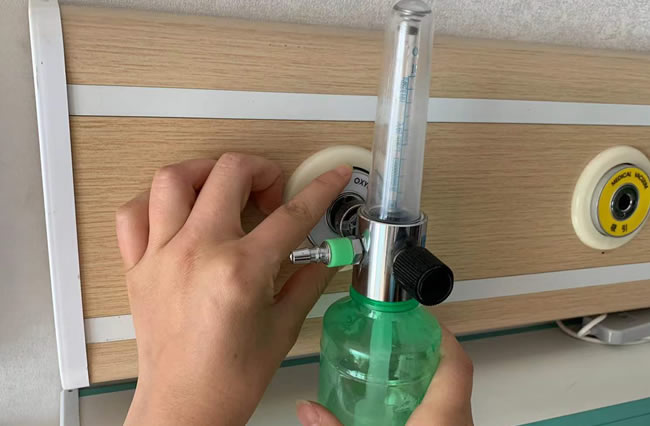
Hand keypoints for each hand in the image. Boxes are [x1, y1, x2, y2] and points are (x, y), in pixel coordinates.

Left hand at [116, 154, 351, 424]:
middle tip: (272, 191)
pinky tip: (177, 212)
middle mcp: (198, 253)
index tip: (332, 176)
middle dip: (262, 170)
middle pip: (230, 173)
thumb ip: (308, 282)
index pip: (292, 214)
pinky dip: (155, 201)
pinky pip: (133, 214)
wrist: (185, 406)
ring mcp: (162, 256)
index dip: (321, 189)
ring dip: (205, 171)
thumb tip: (324, 257)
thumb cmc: (229, 379)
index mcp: (240, 271)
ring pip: (174, 179)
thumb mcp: (283, 327)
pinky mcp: (139, 267)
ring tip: (222, 186)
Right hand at [296, 326, 473, 425]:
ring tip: (396, 371)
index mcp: (443, 419)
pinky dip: (427, 407)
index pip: (456, 362)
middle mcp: (460, 425)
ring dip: (428, 381)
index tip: (421, 319)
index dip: (442, 334)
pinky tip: (402, 414)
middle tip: (399, 341)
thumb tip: (307, 411)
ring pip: (452, 399)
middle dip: (427, 354)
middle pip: (454, 376)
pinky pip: (446, 418)